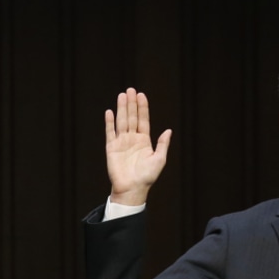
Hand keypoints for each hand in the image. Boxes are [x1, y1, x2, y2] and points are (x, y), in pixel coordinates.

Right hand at [104, 88, 170, 206]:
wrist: (132, 189)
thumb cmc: (147, 177)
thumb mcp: (159, 159)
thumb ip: (163, 144)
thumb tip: (168, 130)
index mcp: (144, 141)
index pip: (143, 120)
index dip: (142, 107)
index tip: (141, 95)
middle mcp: (132, 139)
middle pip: (132, 117)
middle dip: (131, 103)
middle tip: (130, 90)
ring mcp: (121, 143)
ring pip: (122, 121)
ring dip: (121, 108)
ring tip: (122, 96)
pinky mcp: (111, 148)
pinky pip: (110, 133)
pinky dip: (109, 123)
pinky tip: (109, 112)